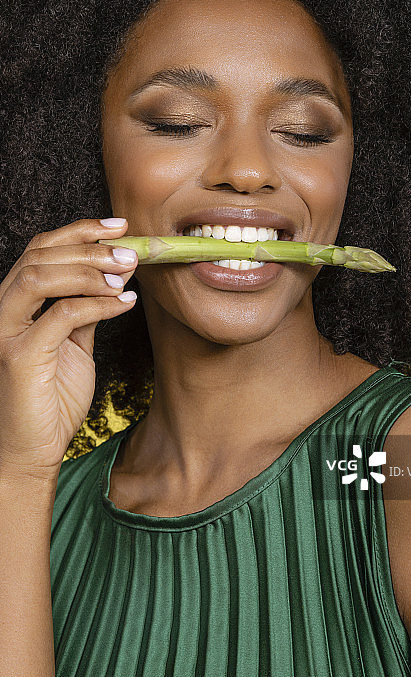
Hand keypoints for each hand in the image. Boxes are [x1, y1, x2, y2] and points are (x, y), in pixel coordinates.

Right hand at [0, 218, 137, 474]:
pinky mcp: (17, 356)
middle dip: (90, 248)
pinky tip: (125, 304)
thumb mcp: (74, 344)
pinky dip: (97, 305)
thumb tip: (115, 276)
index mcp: (15, 302)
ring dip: (90, 270)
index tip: (120, 227)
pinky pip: (61, 317)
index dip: (80, 231)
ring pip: (41, 277)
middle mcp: (3, 310)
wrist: (32, 449)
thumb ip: (85, 310)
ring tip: (126, 274)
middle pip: (40, 255)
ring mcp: (5, 332)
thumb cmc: (51, 399)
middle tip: (131, 253)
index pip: (41, 249)